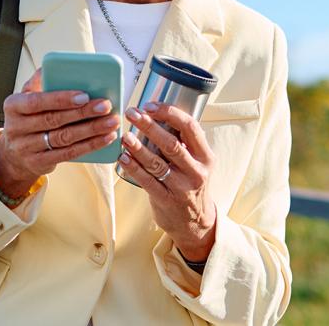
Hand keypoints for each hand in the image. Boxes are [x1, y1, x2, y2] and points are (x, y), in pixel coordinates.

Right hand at [0, 68, 119, 197]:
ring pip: (64, 138)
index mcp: (13, 106)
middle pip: (54, 120)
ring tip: (111, 122)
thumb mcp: (25, 98)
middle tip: (105, 105)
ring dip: (91, 130)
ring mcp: (26, 148)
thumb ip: (39, 82)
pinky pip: (68, 154)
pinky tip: (105, 138)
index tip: (84, 95)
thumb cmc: (26, 119)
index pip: (37, 101)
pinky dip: (90, 146)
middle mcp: (16, 128)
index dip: (61, 99)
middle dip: (83, 112)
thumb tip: (52, 65)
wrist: (13, 154)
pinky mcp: (39, 163)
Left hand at [116, 102, 217, 261]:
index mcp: (206, 157)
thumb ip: (184, 143)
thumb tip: (157, 114)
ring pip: (156, 163)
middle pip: (171, 144)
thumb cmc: (191, 184)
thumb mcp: (197, 163)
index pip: (191, 127)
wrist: (196, 223)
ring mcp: (181, 188)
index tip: (151, 105)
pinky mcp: (166, 200)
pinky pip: (146, 181)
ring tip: (124, 135)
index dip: (170, 113)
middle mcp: (196, 171)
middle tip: (132, 113)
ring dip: (138, 147)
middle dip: (149, 126)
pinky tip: (123, 156)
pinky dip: (133, 167)